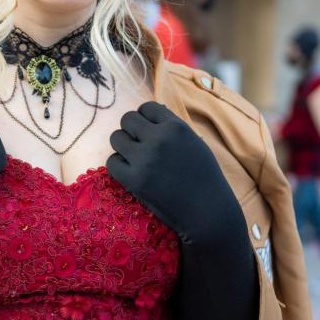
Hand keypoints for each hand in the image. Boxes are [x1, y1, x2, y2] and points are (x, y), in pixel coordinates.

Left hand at [106, 101, 239, 244]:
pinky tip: (131, 173)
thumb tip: (150, 112)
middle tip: (139, 146)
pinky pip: (112, 162)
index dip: (145, 119)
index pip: (147, 107)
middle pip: (127, 119)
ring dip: (122, 147)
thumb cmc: (204, 177)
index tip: (149, 133)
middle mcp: (159, 139)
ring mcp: (145, 159)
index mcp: (177, 127)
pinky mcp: (134, 180)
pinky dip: (118, 166)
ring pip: (116, 138)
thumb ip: (173, 127)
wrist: (207, 212)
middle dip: (131, 130)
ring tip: (134, 158)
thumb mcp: (194, 143)